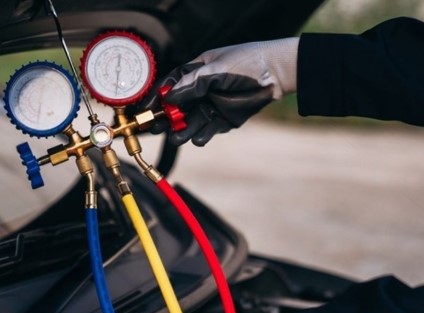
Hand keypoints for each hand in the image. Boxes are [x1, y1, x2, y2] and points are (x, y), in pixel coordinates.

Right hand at [140, 38, 298, 145]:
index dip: (158, 97)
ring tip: (177, 138)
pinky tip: (199, 138)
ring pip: (190, 121)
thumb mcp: (217, 69)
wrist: (276, 74)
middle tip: (156, 128)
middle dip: (166, 118)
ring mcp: (212, 106)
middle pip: (177, 107)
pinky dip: (202, 136)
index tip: (147, 109)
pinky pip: (207, 131)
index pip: (172, 85)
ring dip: (182, 130)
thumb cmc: (246, 63)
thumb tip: (169, 97)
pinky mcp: (224, 120)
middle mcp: (201, 91)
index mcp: (197, 72)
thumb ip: (193, 83)